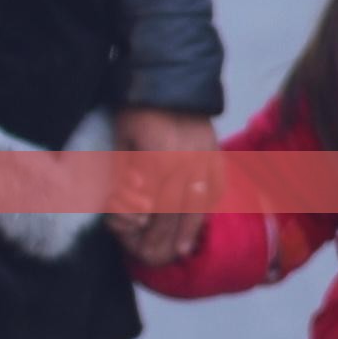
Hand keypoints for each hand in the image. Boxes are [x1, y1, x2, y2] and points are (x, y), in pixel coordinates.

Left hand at [105, 107, 219, 267]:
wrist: (171, 80)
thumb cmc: (137, 111)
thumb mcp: (122, 141)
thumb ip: (125, 176)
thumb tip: (131, 211)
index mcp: (161, 160)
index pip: (155, 206)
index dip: (146, 229)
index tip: (134, 244)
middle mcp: (188, 163)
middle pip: (179, 211)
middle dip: (168, 238)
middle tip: (158, 258)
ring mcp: (205, 158)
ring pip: (199, 203)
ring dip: (189, 230)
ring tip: (180, 250)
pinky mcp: (215, 153)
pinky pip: (214, 187)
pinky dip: (205, 208)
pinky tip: (197, 221)